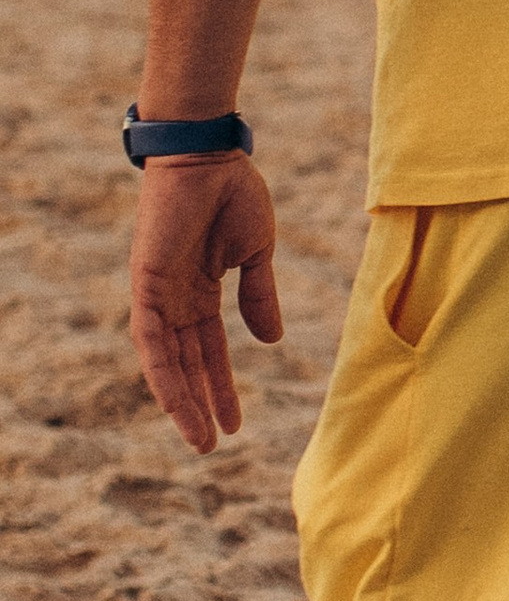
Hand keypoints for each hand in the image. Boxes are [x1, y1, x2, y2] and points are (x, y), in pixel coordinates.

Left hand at [130, 155, 283, 452]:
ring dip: (181, 401)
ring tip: (200, 439)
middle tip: (213, 444)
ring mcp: (157, 293)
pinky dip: (162, 372)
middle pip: (186, 363)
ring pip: (165, 361)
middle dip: (200, 404)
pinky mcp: (146, 284)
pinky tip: (177, 401)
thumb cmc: (234, 192)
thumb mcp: (256, 254)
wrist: (209, 155)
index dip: (221, 386)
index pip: (209, 349)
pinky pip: (150, 339)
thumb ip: (259, 296)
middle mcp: (174, 297)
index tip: (237, 424)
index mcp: (201, 290)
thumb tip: (270, 341)